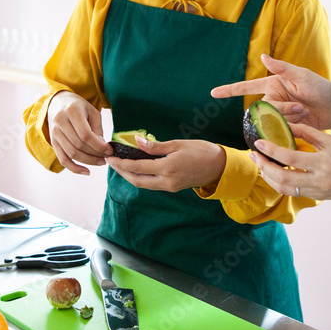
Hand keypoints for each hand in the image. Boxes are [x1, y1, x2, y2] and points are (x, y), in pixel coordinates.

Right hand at [45, 91, 111, 174]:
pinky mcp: (53, 142)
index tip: (109, 151)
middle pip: (79, 145)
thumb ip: (97, 129)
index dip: (99, 146)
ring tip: (100, 162)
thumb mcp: (92, 111)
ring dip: (88, 161)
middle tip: (106, 157)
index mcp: (72, 111)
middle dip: (95, 154)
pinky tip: (86, 171)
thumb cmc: (79, 107)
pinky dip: (74, 168)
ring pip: (71, 153)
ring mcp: (54, 133)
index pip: (85, 134)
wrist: (58, 103)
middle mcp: (60, 121)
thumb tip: (102, 148)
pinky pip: (62, 159)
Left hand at [105, 136, 225, 192]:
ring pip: (143, 184)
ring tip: (120, 165)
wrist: (220, 167)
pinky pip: (152, 184)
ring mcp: (170, 186)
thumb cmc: (201, 151)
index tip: (110, 157)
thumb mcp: (178, 144)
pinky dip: (141, 177)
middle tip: (111, 162)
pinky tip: (136, 169)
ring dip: (130, 176)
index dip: (121, 163)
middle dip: (121, 172)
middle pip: (136, 180)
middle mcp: (167, 181)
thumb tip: (137, 142)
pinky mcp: (173, 188)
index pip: (137, 167)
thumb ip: (155, 146)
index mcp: (167, 168)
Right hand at [211, 54, 330, 130]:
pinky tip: (305, 120)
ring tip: (305, 112)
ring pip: (273, 120)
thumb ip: (282, 68)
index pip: (246, 87)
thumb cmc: (320, 88)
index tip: (213, 93)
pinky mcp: (285, 126)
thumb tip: (263, 56)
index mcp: (272, 85)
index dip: (229, 90)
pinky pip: (281, 129)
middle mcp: (272, 99)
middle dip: (283, 110)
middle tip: (302, 107)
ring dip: (290, 118)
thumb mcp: (302, 75)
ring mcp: (278, 114)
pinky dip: (294, 125)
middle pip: (264, 109)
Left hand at [250, 123, 330, 200]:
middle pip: (282, 178)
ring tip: (260, 164)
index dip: (271, 151)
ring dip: (269, 177)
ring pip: (284, 189)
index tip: (258, 142)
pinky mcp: (318, 197)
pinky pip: (293, 192)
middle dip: (263, 167)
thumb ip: (307, 133)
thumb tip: (286, 124)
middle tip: (253, 155)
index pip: (289, 158)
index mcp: (323, 164)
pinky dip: (280, 183)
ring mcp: (318, 192)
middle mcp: (319, 181)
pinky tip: (275, 173)